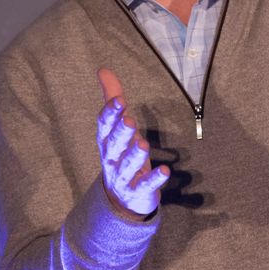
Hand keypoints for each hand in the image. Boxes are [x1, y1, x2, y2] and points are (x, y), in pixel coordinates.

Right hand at [97, 68, 168, 217]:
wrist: (121, 199)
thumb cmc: (121, 154)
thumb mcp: (117, 128)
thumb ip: (113, 99)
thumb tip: (103, 70)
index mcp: (106, 141)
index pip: (103, 126)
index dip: (110, 114)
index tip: (119, 100)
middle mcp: (111, 159)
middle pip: (114, 145)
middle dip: (121, 133)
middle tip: (129, 120)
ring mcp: (123, 177)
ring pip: (127, 166)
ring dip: (135, 156)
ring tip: (143, 145)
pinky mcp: (138, 192)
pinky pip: (145, 186)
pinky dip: (154, 179)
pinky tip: (165, 170)